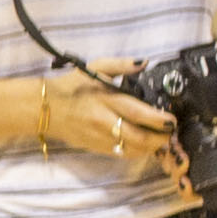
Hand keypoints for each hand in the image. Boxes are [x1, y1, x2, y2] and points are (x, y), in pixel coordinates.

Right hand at [27, 66, 175, 164]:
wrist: (44, 109)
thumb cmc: (71, 87)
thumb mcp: (93, 68)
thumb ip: (120, 65)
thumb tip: (144, 63)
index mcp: (105, 100)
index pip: (137, 113)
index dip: (159, 120)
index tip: (172, 120)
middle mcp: (103, 122)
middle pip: (139, 137)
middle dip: (160, 138)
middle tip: (170, 132)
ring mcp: (99, 138)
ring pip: (132, 150)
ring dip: (151, 147)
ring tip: (160, 138)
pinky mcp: (95, 147)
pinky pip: (122, 154)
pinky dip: (137, 151)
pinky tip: (143, 144)